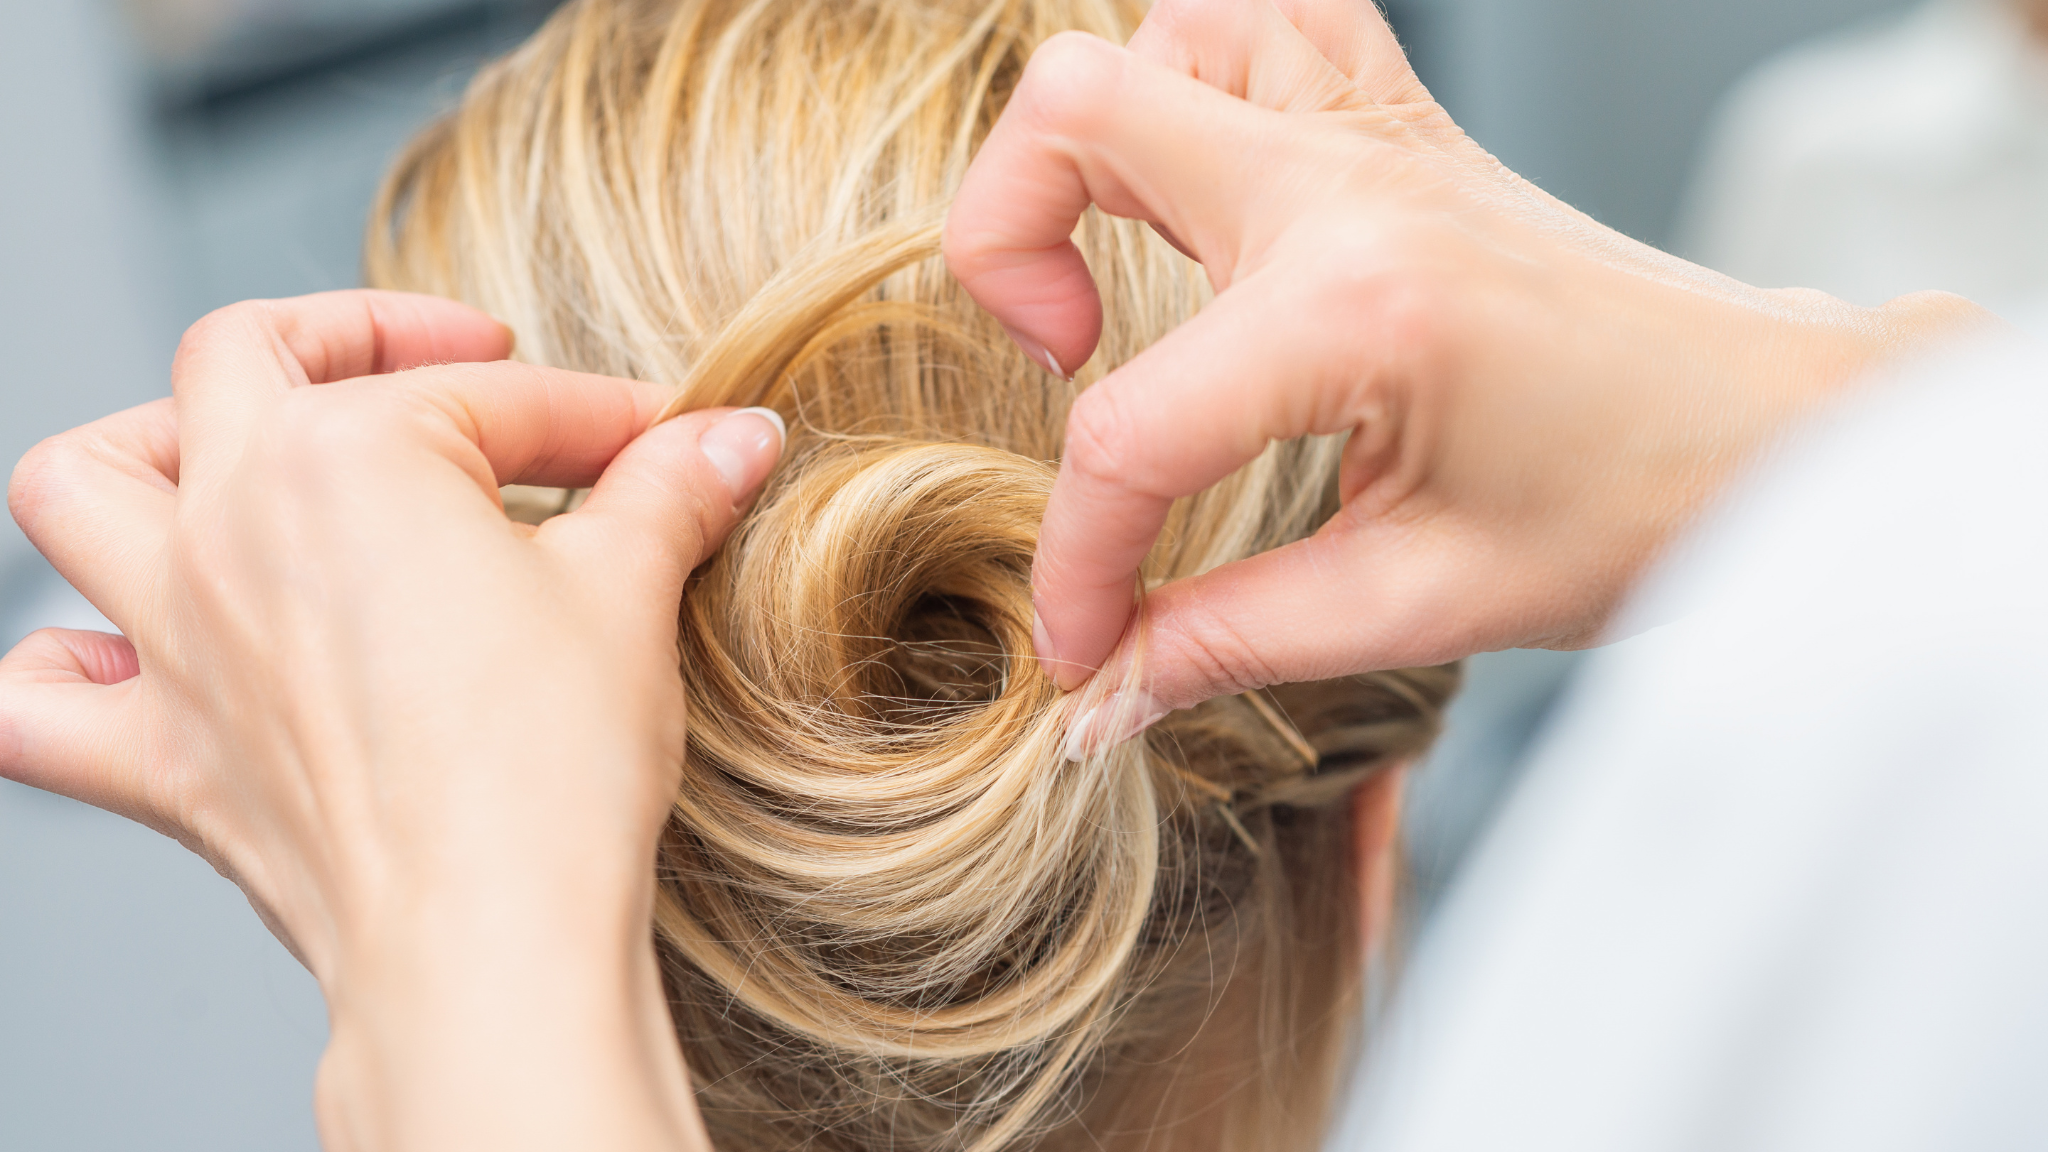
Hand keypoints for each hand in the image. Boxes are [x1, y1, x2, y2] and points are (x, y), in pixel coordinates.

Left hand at [0, 291, 782, 1149]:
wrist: (488, 938)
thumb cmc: (550, 769)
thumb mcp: (630, 594)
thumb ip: (670, 490)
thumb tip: (734, 435)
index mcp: (346, 455)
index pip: (494, 398)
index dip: (594, 414)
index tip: (660, 443)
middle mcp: (228, 525)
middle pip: (243, 357)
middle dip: (354, 334)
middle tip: (452, 367)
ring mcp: (174, 639)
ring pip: (78, 486)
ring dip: (146, 448)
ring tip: (234, 458)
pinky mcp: (160, 758)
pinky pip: (35, 703)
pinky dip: (62, 669)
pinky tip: (131, 659)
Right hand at [944, 0, 1989, 737]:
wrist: (1779, 428)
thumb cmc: (1640, 508)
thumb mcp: (1424, 602)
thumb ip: (1232, 642)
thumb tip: (1102, 697)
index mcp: (1359, 309)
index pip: (1130, 432)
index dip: (1078, 562)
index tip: (1085, 648)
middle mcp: (1352, 185)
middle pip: (1078, 112)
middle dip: (1002, 244)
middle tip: (1070, 361)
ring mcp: (1378, 133)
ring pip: (1162, 31)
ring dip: (1097, 141)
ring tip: (1126, 266)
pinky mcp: (1402, 125)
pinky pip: (1263, 27)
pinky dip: (1195, 81)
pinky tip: (1207, 191)